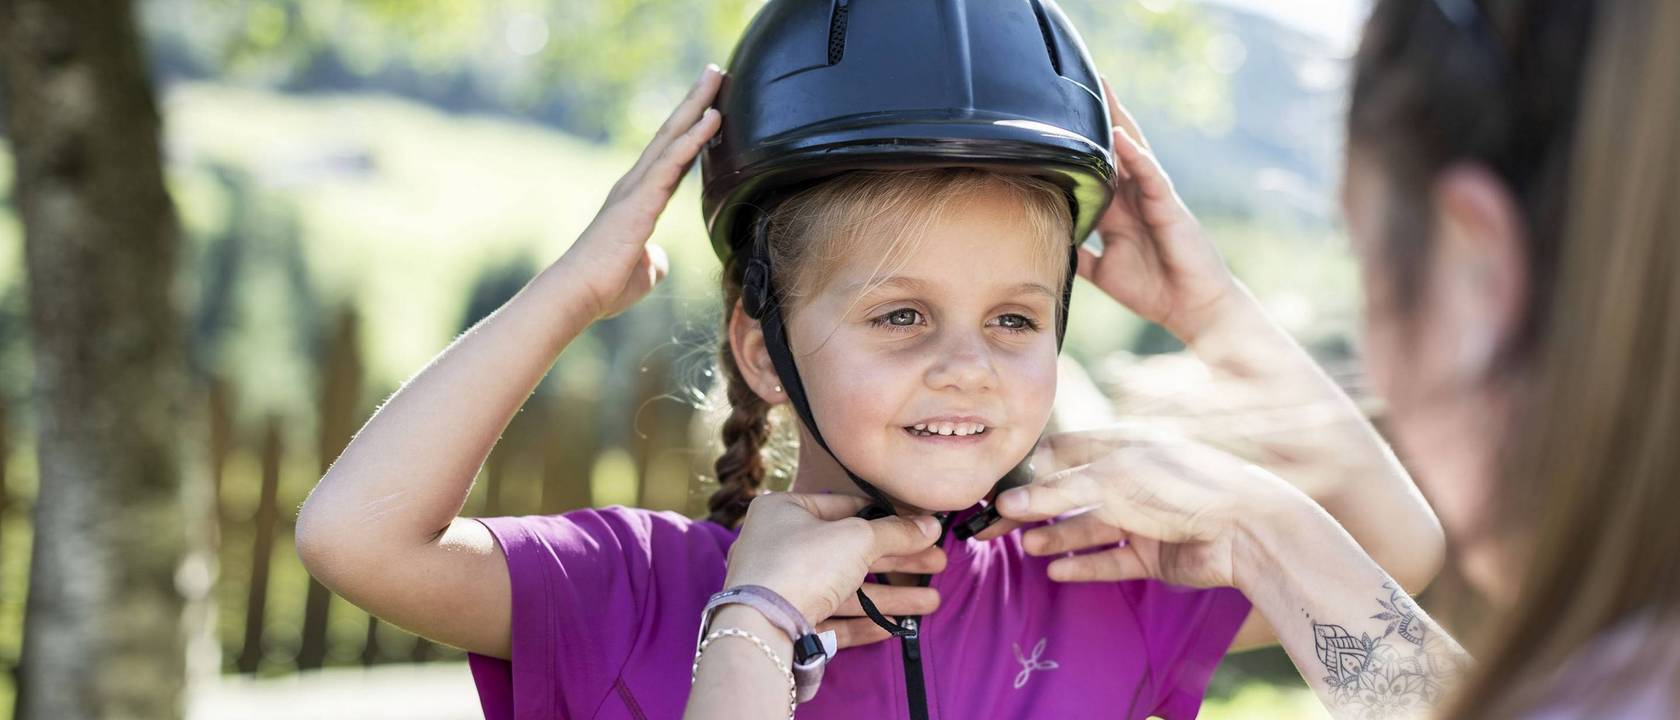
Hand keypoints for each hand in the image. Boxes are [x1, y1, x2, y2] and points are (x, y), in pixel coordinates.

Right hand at [561, 64, 724, 319]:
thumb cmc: (605, 286)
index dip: (691, 131)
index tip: (710, 107)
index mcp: (637, 199)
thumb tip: (658, 258)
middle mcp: (635, 185)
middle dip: (694, 101)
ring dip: (697, 105)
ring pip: (672, 137)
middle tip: (715, 72)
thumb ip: (652, 259)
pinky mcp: (641, 200)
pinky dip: (694, 138)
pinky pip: (673, 161)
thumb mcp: (640, 271)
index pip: (671, 157)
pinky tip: (713, 117)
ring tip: (717, 76)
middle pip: (671, 133)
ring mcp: (637, 188)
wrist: (578, 294)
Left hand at [723, 493, 943, 648]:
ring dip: (890, 596)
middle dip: (898, 561)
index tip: (920, 527)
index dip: (887, 517)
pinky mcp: (787, 623)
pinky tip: (896, 627)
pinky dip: (864, 620)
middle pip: (850, 551)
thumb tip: (931, 524)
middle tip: (937, 564)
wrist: (763, 628)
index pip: (846, 507)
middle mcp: (778, 546)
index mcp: (784, 510)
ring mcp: (782, 588)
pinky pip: (833, 617)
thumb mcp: (857, 538)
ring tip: (931, 602)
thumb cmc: (804, 564)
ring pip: (846, 588)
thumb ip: (896, 532)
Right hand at [993, 431, 1306, 591]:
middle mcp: (1133, 481)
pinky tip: (1057, 569)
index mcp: (1125, 447)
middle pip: (1074, 495)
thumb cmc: (1180, 487)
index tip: (1000, 485)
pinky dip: (1085, 565)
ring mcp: (1144, 520)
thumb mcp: (1113, 480)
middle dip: (1038, 509)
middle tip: (997, 524)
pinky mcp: (1155, 557)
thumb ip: (1060, 492)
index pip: (1068, 452)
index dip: (1035, 468)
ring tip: (1028, 547)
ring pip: (1090, 529)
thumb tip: (1010, 501)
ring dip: (1059, 538)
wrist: (1247, 530)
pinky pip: (1112, 561)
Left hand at [1082, 77, 1247, 343]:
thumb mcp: (1104, 270)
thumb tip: (1051, 244)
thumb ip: (1080, 254)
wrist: (1192, 309)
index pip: (1098, 165)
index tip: (1059, 114)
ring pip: (1134, 151)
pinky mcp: (1170, 208)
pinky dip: (1136, 157)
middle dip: (1102, 115)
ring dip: (1117, 121)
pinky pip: (1151, 176)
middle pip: (1116, 147)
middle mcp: (1137, 196)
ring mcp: (1155, 198)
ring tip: (1102, 91)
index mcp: (1121, 208)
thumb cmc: (1154, 288)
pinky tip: (1120, 138)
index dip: (1082, 140)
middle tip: (1083, 80)